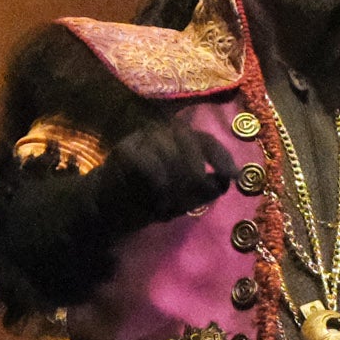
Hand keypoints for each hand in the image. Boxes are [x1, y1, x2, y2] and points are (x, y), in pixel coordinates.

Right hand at [94, 120, 231, 229]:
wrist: (107, 209)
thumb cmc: (150, 199)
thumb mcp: (185, 197)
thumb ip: (206, 188)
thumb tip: (226, 180)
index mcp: (179, 140)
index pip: (206, 139)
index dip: (222, 156)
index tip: (233, 177)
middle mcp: (161, 131)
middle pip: (190, 140)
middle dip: (197, 172)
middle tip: (193, 195)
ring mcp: (140, 138)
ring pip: (170, 152)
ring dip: (175, 183)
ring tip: (170, 205)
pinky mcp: (123, 150)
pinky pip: (150, 163)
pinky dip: (159, 184)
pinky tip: (159, 203)